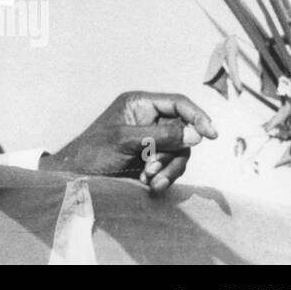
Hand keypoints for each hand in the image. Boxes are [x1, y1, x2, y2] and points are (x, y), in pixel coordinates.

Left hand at [39, 91, 217, 193]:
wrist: (78, 177)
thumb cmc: (94, 151)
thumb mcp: (126, 140)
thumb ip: (160, 136)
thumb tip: (195, 135)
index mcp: (140, 104)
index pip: (178, 104)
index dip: (197, 116)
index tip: (211, 134)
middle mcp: (149, 119)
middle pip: (183, 132)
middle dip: (173, 153)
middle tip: (154, 168)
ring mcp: (152, 140)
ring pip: (180, 152)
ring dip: (169, 168)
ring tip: (150, 179)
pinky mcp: (153, 159)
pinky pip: (172, 166)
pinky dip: (166, 176)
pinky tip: (152, 185)